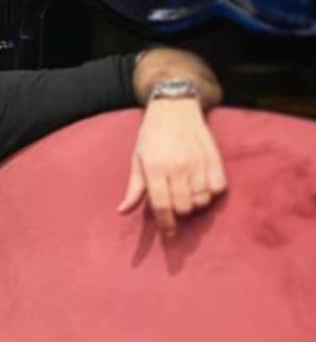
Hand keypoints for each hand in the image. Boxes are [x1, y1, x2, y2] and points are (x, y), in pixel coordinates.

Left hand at [118, 98, 226, 234]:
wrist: (175, 107)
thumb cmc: (151, 135)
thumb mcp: (137, 159)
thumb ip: (134, 188)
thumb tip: (122, 211)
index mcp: (155, 169)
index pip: (162, 206)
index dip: (166, 224)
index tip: (169, 233)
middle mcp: (178, 167)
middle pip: (184, 207)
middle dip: (180, 213)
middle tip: (176, 207)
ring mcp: (198, 163)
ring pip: (202, 200)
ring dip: (196, 204)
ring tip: (188, 195)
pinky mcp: (214, 158)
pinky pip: (218, 188)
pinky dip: (212, 193)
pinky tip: (203, 187)